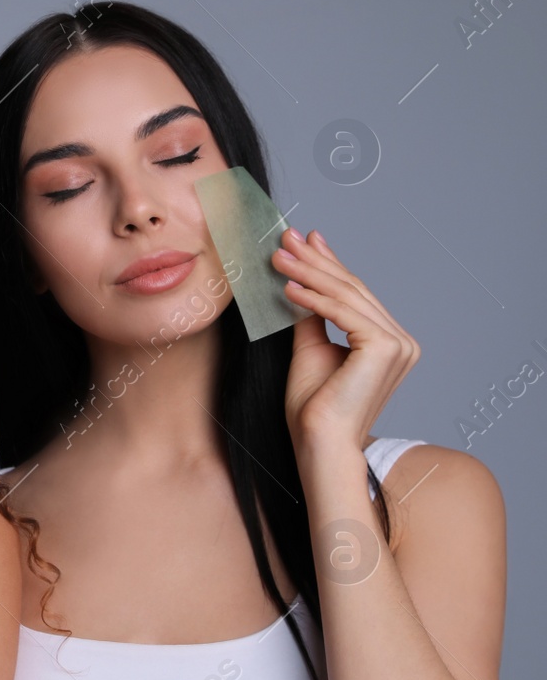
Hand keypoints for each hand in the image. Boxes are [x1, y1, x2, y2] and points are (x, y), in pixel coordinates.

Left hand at [272, 228, 418, 450]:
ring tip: (277, 258)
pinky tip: (288, 287)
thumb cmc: (313, 406)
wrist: (318, 441)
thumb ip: (311, 317)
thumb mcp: (310, 350)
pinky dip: (313, 298)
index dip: (329, 263)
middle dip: (316, 261)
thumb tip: (299, 284)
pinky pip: (343, 313)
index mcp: (389, 342)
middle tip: (286, 238)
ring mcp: (399, 344)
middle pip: (352, 290)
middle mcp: (401, 341)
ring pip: (346, 297)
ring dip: (308, 273)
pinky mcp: (386, 348)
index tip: (305, 239)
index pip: (354, 294)